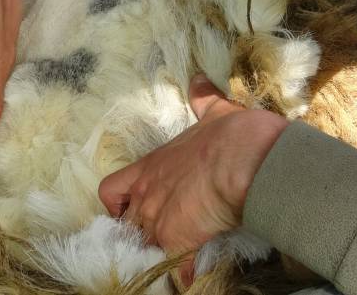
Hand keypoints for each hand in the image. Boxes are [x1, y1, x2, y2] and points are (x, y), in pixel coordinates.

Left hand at [98, 76, 288, 283]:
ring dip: (156, 255)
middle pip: (124, 226)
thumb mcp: (214, 111)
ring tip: (170, 261)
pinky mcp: (177, 241)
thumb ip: (203, 99)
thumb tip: (200, 81)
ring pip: (141, 249)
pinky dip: (181, 276)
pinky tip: (190, 279)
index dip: (116, 204)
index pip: (110, 191)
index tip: (130, 210)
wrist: (246, 157)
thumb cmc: (230, 134)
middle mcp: (146, 195)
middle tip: (158, 239)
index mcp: (150, 167)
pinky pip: (172, 270)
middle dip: (138, 234)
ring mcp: (158, 220)